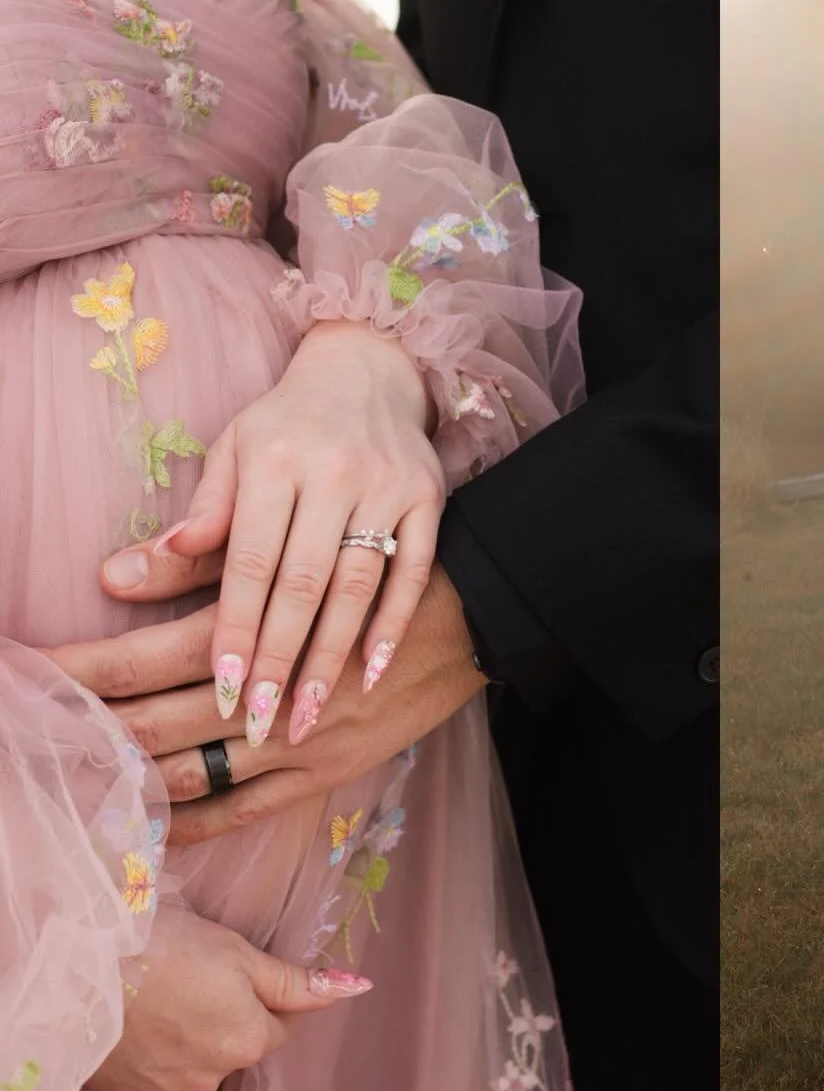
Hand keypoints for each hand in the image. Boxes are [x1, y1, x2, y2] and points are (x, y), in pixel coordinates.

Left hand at [52, 544, 484, 845]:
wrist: (482, 587)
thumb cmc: (375, 543)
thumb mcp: (291, 525)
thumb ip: (200, 557)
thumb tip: (112, 574)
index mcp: (268, 602)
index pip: (149, 650)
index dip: (87, 670)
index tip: (33, 678)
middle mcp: (286, 671)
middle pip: (167, 713)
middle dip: (95, 731)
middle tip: (35, 745)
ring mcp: (316, 722)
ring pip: (209, 762)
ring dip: (142, 778)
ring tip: (77, 791)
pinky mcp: (342, 759)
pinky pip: (257, 803)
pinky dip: (202, 819)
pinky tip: (156, 829)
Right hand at [86, 903, 370, 1090]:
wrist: (82, 973)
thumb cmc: (169, 949)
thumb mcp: (239, 954)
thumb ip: (295, 982)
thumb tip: (356, 988)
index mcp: (249, 1042)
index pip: (280, 1026)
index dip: (266, 996)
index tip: (239, 970)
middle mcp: (215, 1077)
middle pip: (239, 1045)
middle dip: (231, 1017)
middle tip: (198, 976)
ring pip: (201, 1060)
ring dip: (195, 1034)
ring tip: (165, 993)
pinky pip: (163, 1073)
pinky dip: (160, 1049)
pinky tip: (142, 1019)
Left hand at [162, 320, 445, 747]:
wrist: (369, 370)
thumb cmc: (287, 424)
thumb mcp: (233, 452)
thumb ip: (199, 517)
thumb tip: (127, 574)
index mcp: (275, 457)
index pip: (251, 559)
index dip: (236, 626)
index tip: (224, 686)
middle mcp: (335, 470)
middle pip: (305, 581)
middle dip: (280, 657)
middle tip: (258, 720)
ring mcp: (388, 485)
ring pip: (359, 584)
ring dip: (333, 656)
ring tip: (306, 714)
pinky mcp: (429, 496)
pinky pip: (413, 570)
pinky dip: (392, 624)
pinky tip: (371, 672)